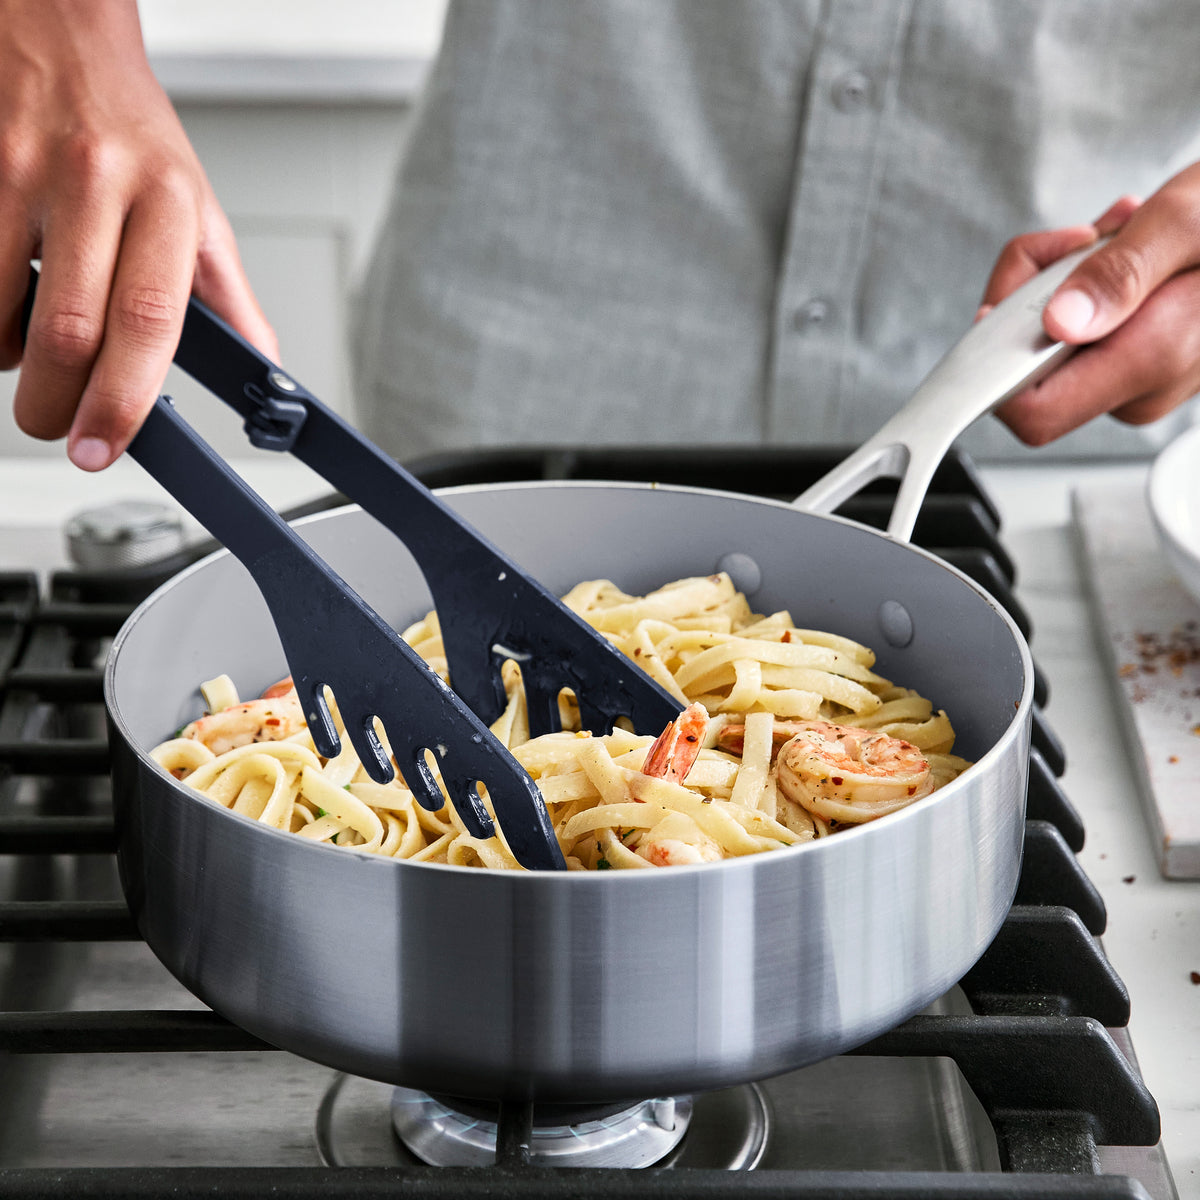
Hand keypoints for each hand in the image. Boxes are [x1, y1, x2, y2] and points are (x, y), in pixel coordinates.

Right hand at [0, 0, 277, 469]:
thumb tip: (265, 371)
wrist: (61, 32)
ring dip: (9, 358)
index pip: (149, 320)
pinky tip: (3, 302)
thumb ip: (228, 299)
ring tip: (30, 350)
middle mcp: (96, 182)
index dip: (124, 398)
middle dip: (57, 402)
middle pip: (68, 330)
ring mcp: (20, 170)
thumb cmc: (133, 131)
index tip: (104, 446)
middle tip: (58, 425)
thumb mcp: (199, 212)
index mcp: (170, 202)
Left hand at [979, 162, 1199, 445]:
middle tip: (1089, 239)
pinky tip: (1128, 252)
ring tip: (1123, 234)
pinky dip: (1088, 285)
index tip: (1012, 300)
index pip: (1031, 413)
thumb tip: (1060, 323)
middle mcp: (1138, 388)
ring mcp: (1135, 381)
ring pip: (1050, 342)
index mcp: (1149, 362)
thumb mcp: (1184, 224)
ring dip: (1068, 278)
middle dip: (1039, 292)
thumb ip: (1120, 274)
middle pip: (1029, 368)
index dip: (999, 362)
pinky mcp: (1134, 364)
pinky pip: (1079, 334)